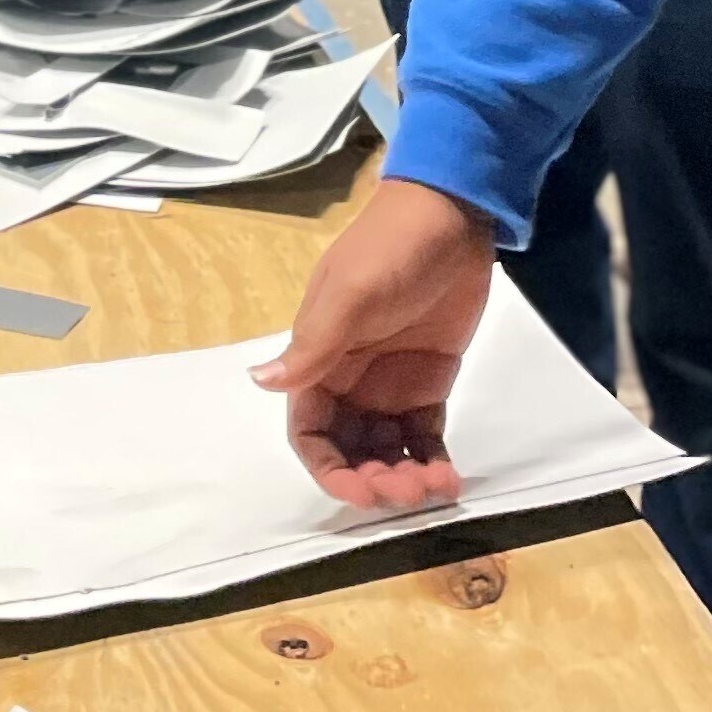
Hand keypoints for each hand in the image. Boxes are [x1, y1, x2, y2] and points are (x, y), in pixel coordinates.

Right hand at [252, 173, 494, 507]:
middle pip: (349, 450)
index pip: (310, 431)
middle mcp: (350, 381)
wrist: (452, 217)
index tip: (360, 492)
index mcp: (320, 360)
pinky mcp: (429, 384)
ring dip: (404, 478)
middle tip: (407, 494)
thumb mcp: (351, 295)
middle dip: (372, 481)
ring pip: (387, 451)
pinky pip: (424, 437)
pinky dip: (433, 462)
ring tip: (435, 488)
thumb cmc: (391, 251)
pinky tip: (450, 479)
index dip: (328, 468)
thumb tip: (259, 381)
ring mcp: (391, 385)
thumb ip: (314, 345)